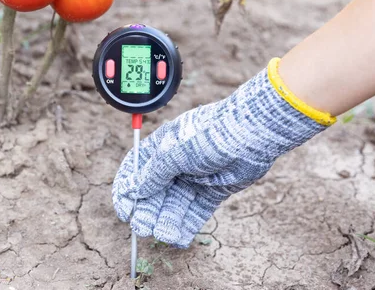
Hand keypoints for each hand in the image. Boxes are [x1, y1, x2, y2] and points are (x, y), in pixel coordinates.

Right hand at [112, 66, 327, 246]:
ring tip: (163, 236)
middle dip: (147, 211)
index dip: (127, 191)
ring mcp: (194, 178)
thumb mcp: (173, 153)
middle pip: (155, 193)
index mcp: (162, 147)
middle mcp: (176, 164)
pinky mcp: (213, 191)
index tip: (124, 211)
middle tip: (142, 228)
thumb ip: (153, 174)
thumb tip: (133, 190)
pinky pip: (195, 213)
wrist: (250, 135)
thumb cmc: (209, 135)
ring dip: (166, 222)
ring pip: (175, 206)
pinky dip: (186, 226)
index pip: (137, 171)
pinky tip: (179, 239)